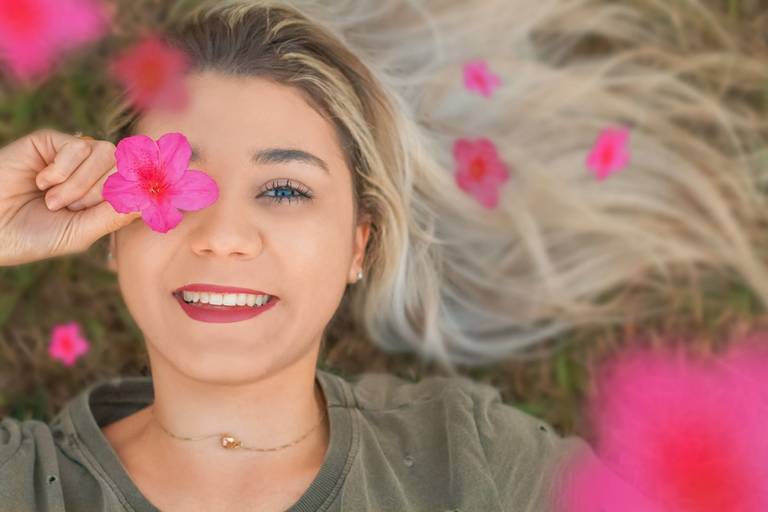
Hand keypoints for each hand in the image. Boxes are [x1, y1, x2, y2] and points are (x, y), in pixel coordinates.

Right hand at [0, 128, 141, 266]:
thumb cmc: (32, 236)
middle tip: (72, 209)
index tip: (144, 196)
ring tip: (54, 201)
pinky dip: (63, 169)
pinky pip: (79, 145)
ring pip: (106, 153)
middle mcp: (93, 174)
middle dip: (101, 192)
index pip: (138, 183)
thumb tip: (148, 199)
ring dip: (82, 182)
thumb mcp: (80, 232)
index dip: (142, 188)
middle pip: (126, 167)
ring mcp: (73, 157)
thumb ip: (114, 215)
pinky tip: (42, 182)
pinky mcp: (51, 142)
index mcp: (104, 198)